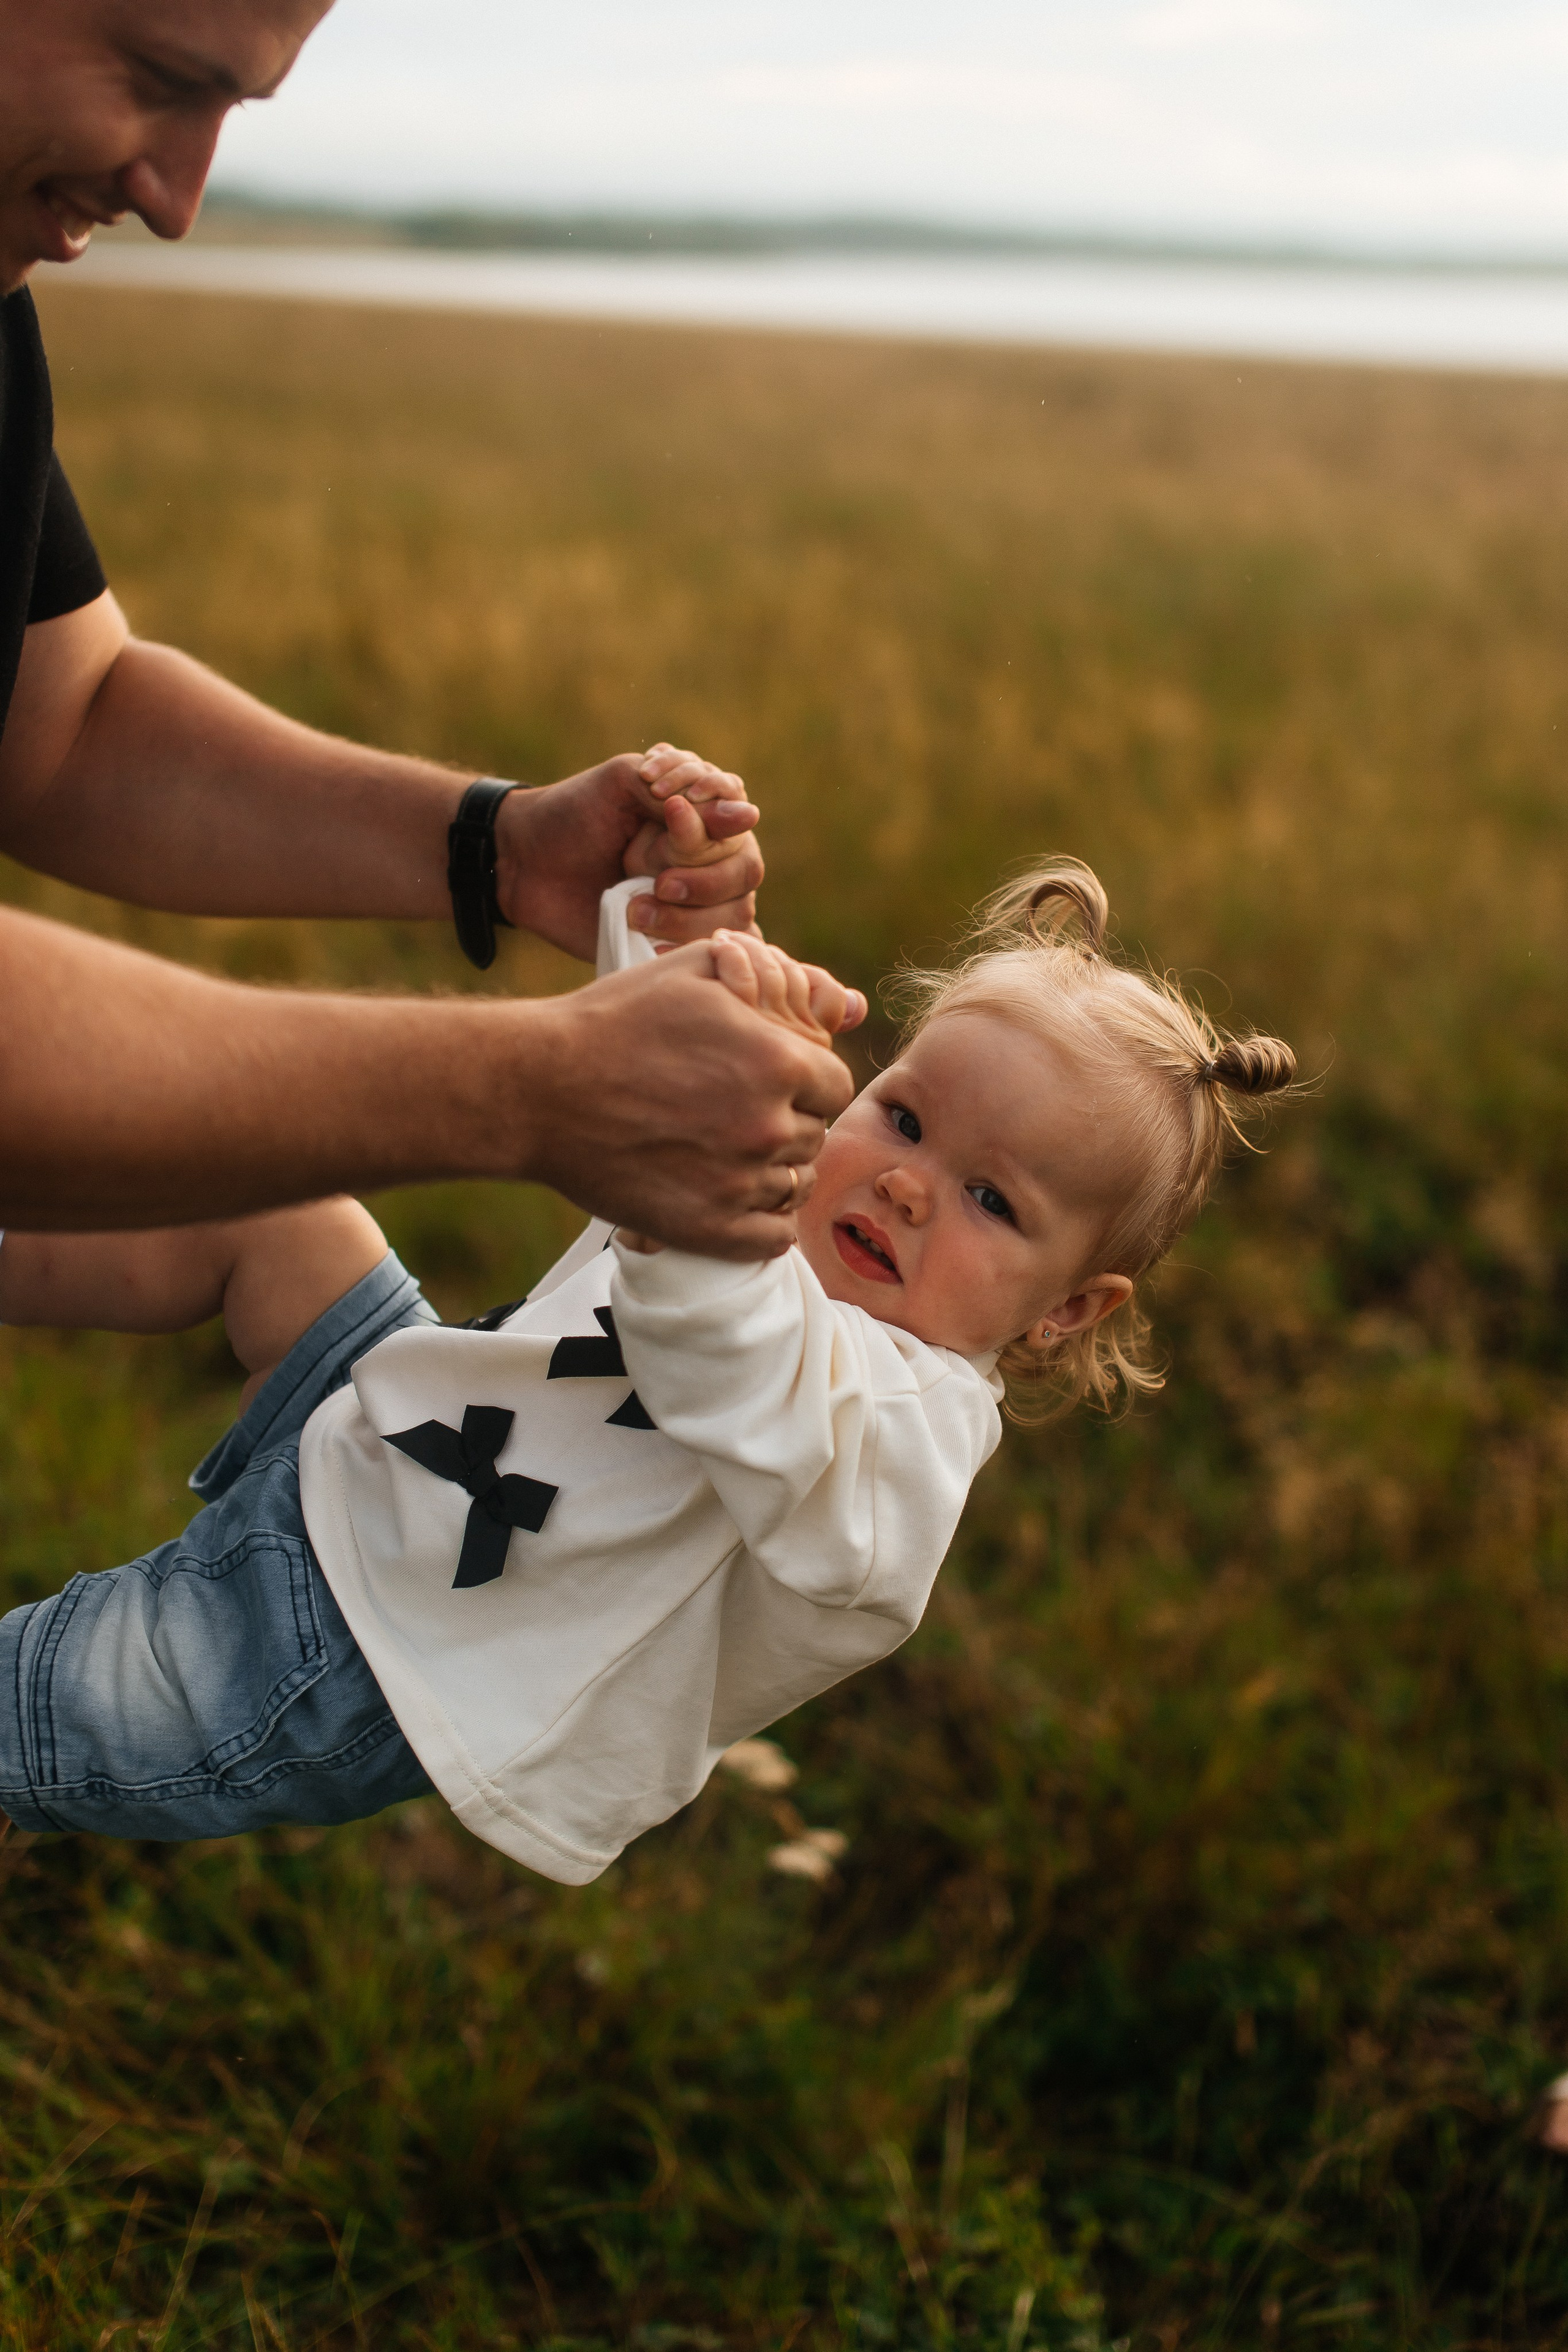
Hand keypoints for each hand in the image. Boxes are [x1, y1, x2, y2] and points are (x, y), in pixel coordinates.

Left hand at [494, 744, 762, 960]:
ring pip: (734, 915)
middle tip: (657, 881)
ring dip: (689, 916)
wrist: (522, 863)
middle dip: (704, 879)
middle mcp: (707, 858)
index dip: (714, 823)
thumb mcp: (624, 781)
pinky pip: (711, 950)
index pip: (739, 819)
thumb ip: (682, 791)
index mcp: (700, 813)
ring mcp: (694, 901)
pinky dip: (687, 947)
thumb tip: (748, 816)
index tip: (669, 811)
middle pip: (745, 871)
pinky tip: (651, 940)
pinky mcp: (674, 938)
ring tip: (636, 910)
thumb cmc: (572, 812)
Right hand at [527, 943, 854, 1258]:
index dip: (807, 1079)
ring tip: (732, 1151)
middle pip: (815, 1134)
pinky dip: (764, 1219)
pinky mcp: (708, 1229)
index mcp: (777, 1063)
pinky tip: (736, 1195)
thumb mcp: (690, 971)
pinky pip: (773, 1236)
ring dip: (775, 1168)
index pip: (835, 1084)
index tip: (776, 1079)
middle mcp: (767, 1127)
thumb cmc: (611, 1024)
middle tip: (739, 1110)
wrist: (538, 1089)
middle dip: (787, 1119)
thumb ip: (762, 973)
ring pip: (795, 1185)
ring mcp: (738, 1183)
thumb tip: (813, 984)